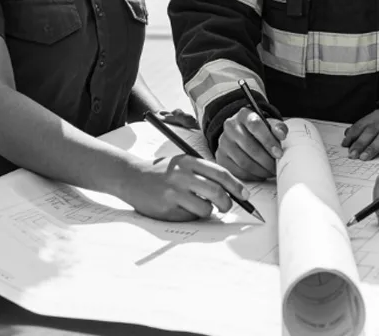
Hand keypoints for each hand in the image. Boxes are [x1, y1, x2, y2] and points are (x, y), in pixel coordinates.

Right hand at [124, 154, 248, 220]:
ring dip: (208, 211)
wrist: (132, 177)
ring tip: (198, 206)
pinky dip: (192, 216)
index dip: (236, 185)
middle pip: (217, 192)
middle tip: (227, 207)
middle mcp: (183, 175)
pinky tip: (181, 208)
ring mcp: (174, 192)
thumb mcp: (183, 163)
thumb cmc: (163, 172)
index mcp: (189, 161)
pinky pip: (190, 217)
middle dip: (227, 203)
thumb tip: (230, 189)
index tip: (245, 195)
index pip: (220, 173)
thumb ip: (203, 172)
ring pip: (205, 208)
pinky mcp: (166, 208)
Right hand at [216, 107, 288, 180]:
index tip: (279, 153)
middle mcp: (230, 127)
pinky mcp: (221, 157)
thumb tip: (281, 135)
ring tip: (271, 171)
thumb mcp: (269, 124)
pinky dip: (252, 176)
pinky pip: (237, 171)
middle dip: (266, 160)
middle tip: (277, 167)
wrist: (242, 134)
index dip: (268, 140)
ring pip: (243, 161)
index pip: (255, 125)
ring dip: (260, 170)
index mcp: (244, 115)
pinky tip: (261, 175)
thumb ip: (278, 127)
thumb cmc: (259, 130)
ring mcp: (223, 143)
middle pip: (249, 146)